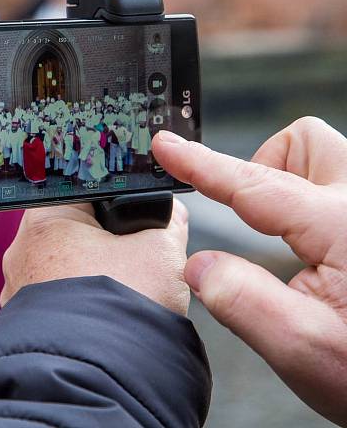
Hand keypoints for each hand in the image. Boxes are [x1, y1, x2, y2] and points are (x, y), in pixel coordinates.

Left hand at [0, 199, 190, 315]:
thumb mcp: (162, 251)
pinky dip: (78, 307)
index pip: (83, 192)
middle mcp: (21, 250)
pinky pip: (54, 303)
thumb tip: (169, 213)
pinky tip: (103, 320)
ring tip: (122, 296)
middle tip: (135, 262)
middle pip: (72, 231)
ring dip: (91, 278)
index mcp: (45, 217)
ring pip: (63, 270)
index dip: (117, 203)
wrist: (96, 377)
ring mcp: (17, 288)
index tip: (138, 221)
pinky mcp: (22, 323)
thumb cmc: (120, 308)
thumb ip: (167, 221)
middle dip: (105, 244)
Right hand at [152, 117, 346, 425]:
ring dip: (292, 182)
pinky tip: (314, 249)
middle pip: (304, 143)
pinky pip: (335, 188)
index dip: (201, 164)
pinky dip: (311, 204)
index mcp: (343, 227)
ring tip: (286, 235)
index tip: (166, 147)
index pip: (255, 184)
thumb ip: (243, 303)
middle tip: (251, 217)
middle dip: (265, 166)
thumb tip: (198, 266)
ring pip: (324, 159)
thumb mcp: (304, 352)